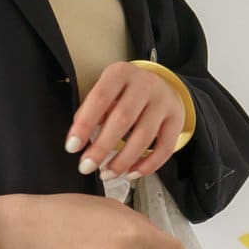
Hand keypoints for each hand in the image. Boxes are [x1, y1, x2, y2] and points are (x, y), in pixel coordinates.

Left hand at [65, 60, 187, 180]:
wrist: (161, 86)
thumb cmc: (124, 95)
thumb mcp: (106, 93)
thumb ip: (92, 111)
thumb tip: (79, 139)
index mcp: (120, 73)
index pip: (100, 98)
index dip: (84, 125)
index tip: (72, 147)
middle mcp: (144, 84)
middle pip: (123, 119)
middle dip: (102, 148)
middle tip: (86, 167)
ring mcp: (163, 101)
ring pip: (144, 137)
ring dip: (123, 161)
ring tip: (106, 174)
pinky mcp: (177, 119)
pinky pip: (164, 148)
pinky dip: (147, 165)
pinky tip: (130, 174)